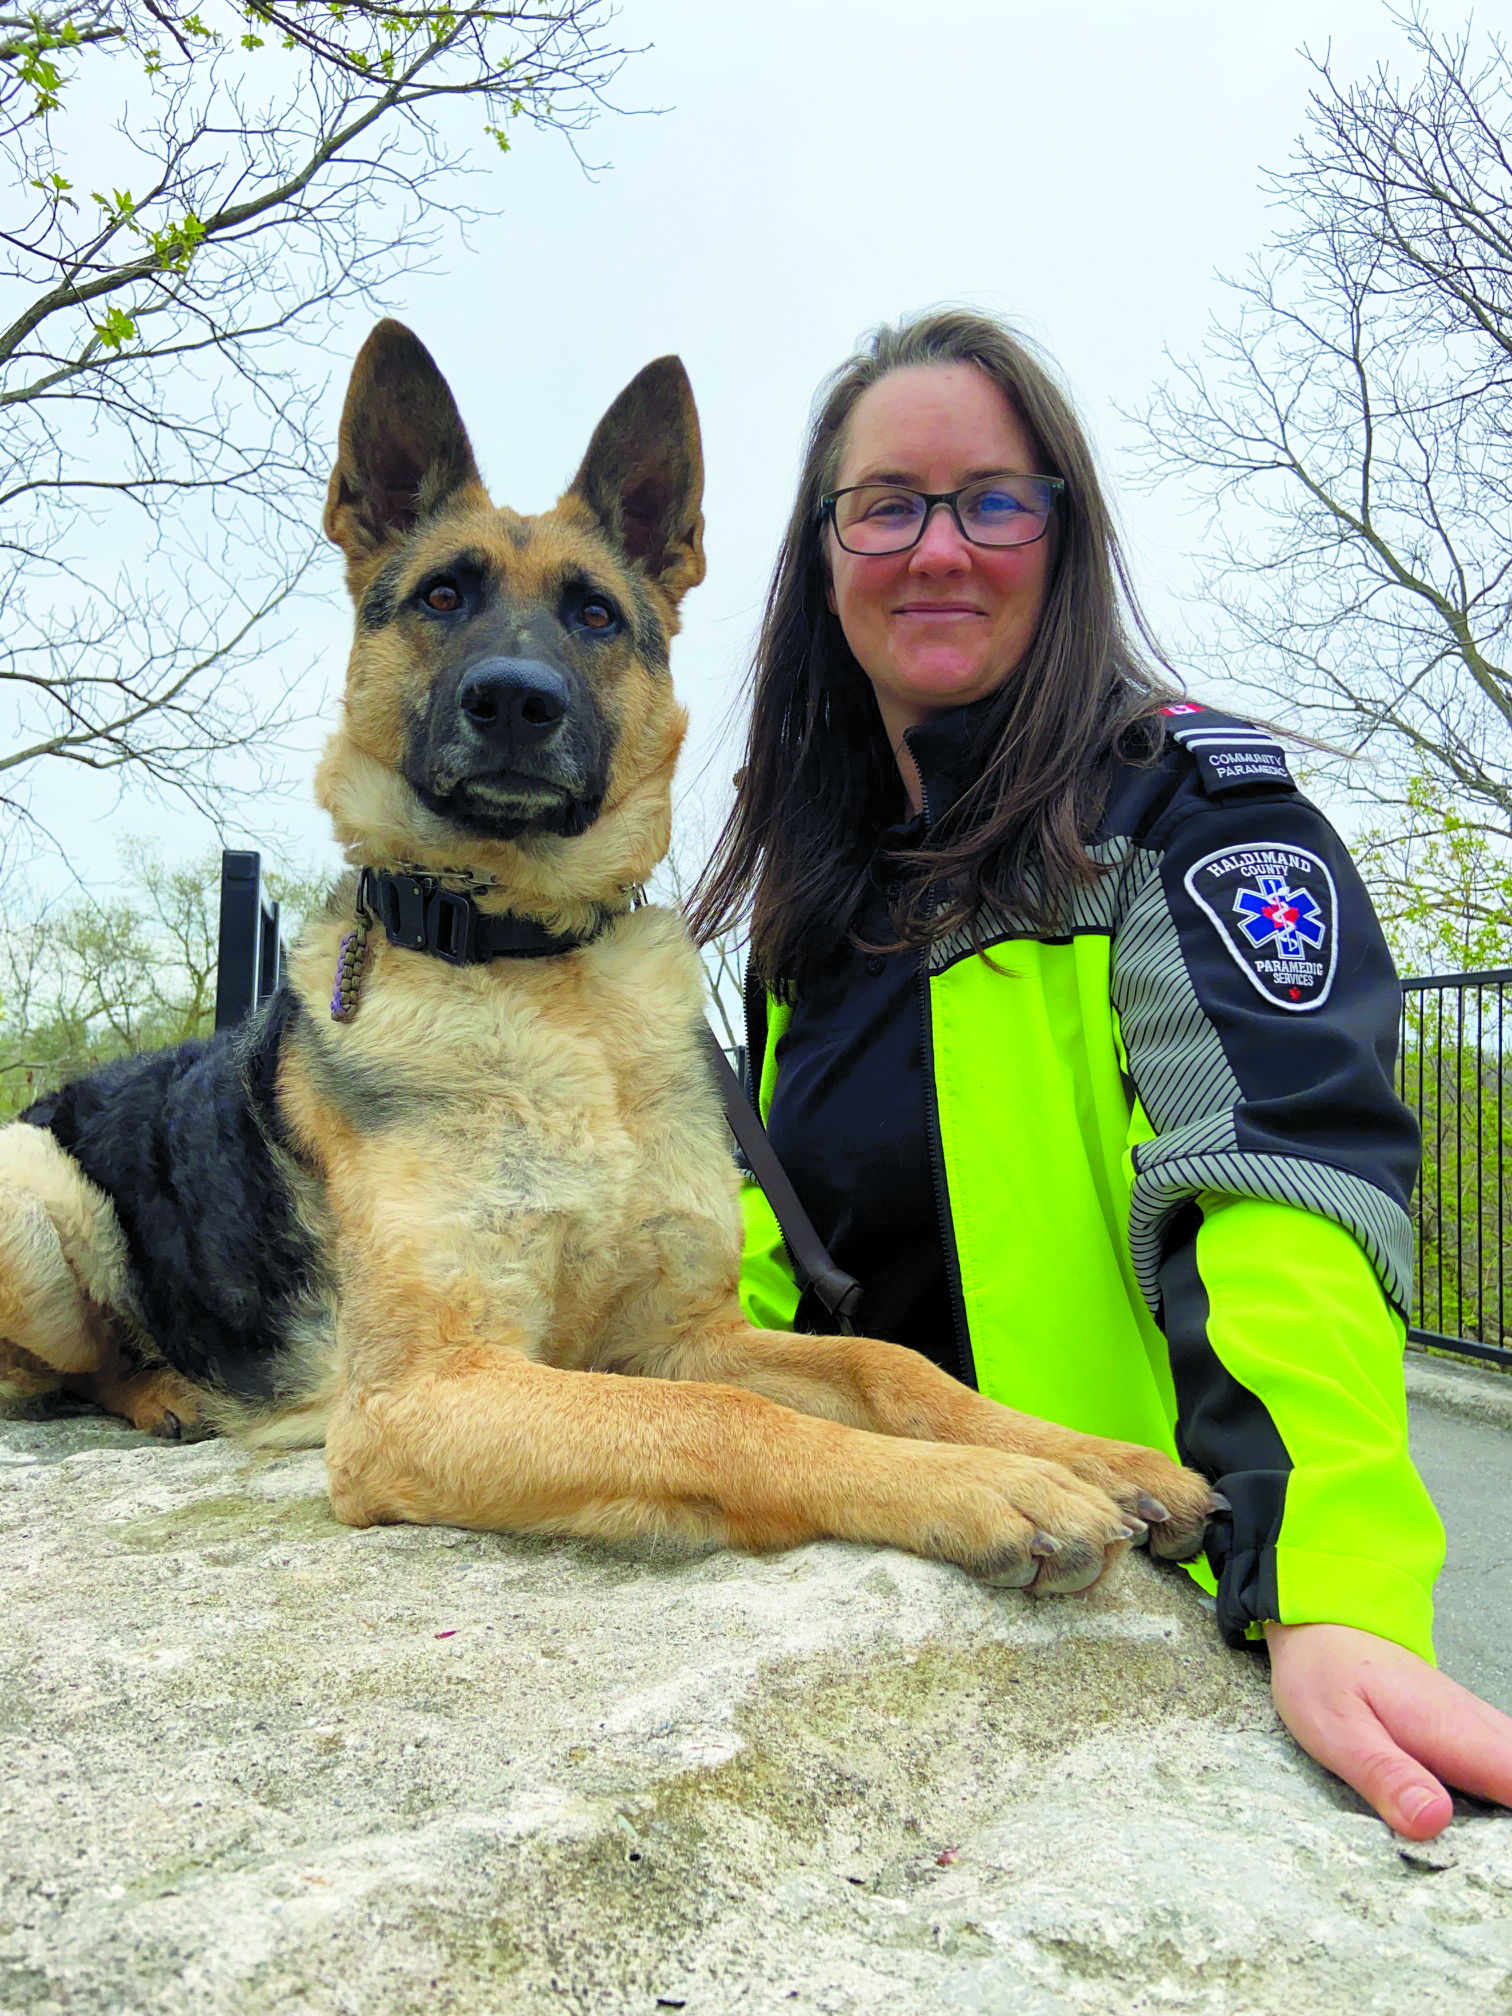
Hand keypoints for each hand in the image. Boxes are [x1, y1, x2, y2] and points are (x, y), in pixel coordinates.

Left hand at [1265, 1620, 1511, 1837]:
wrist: (1325, 1624)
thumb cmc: (1327, 1673)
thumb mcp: (1339, 1730)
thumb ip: (1386, 1776)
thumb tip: (1433, 1821)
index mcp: (1455, 1734)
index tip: (1495, 1859)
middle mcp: (1480, 1731)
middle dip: (1508, 1834)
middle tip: (1481, 1870)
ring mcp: (1479, 1732)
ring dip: (1503, 1822)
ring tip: (1478, 1858)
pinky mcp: (1469, 1738)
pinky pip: (1503, 1774)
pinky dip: (1497, 1802)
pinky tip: (1474, 1831)